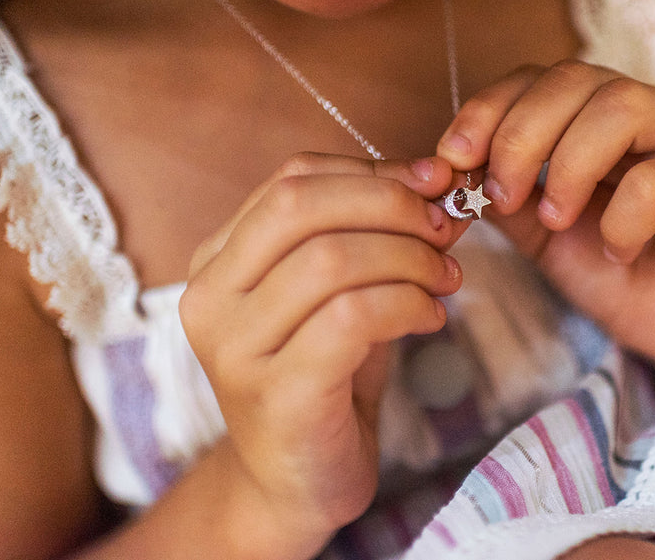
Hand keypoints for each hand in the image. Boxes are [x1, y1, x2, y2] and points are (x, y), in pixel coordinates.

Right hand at [179, 153, 464, 552]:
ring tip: (445, 279)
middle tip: (444, 228)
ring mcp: (234, 348)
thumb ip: (375, 234)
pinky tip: (430, 318)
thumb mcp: (344, 289)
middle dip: (390, 204)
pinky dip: (406, 304)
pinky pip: (350, 317)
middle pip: (301, 204)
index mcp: (218, 259)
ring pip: (329, 258)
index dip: (372, 172)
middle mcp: (210, 297)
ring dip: (408, 258)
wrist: (295, 482)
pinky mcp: (275, 394)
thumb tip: (438, 178)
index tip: (434, 184)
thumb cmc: (326, 375)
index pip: (293, 179)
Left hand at [437, 61, 654, 375]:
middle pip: (576, 78)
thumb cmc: (608, 269)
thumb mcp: (535, 228)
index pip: (536, 78)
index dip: (489, 108)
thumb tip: (440, 169)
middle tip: (501, 194)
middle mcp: (646, 113)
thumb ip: (498, 191)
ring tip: (555, 219)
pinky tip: (617, 252)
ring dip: (570, 164)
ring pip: (624, 106)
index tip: (450, 157)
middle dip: (522, 134)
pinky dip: (624, 216)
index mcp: (595, 113)